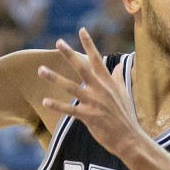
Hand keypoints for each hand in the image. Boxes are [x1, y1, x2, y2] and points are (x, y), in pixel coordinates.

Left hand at [38, 28, 141, 156]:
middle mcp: (100, 89)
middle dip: (69, 54)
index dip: (89, 44)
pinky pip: (69, 110)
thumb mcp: (124, 93)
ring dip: (54, 78)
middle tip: (59, 42)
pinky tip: (45, 101)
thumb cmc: (126, 116)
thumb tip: (119, 65)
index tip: (82, 30)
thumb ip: (119, 77)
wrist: (129, 138)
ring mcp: (93, 102)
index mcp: (108, 82)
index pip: (97, 59)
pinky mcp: (88, 116)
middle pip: (82, 68)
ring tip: (40, 69)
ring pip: (71, 87)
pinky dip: (57, 106)